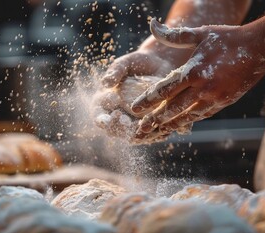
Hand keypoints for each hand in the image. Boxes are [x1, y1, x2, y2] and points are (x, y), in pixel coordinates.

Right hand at [95, 20, 195, 143]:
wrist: (160, 64)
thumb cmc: (138, 62)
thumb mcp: (126, 63)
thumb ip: (116, 72)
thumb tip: (105, 83)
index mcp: (105, 104)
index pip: (99, 117)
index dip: (103, 121)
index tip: (112, 116)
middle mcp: (118, 117)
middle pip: (116, 132)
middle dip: (123, 131)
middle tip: (130, 124)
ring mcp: (134, 123)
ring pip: (135, 137)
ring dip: (142, 137)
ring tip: (149, 130)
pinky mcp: (151, 125)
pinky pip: (153, 135)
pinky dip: (158, 134)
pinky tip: (164, 131)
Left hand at [132, 19, 264, 134]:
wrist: (260, 48)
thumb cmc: (227, 38)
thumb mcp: (200, 33)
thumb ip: (174, 35)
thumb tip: (152, 25)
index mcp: (194, 71)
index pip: (165, 90)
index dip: (148, 100)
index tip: (134, 108)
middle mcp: (203, 88)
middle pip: (173, 108)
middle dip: (155, 120)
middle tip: (140, 129)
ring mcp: (214, 98)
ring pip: (187, 116)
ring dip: (169, 125)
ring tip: (156, 132)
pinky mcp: (223, 103)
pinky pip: (202, 115)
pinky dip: (188, 121)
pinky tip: (178, 124)